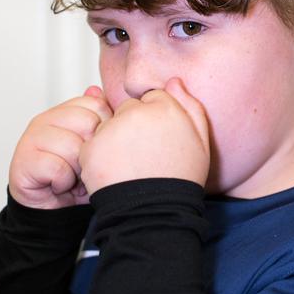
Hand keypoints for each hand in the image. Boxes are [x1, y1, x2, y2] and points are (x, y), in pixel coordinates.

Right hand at [8, 86, 112, 208]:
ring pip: (73, 146)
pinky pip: (57, 168)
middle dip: (92, 150)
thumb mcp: (98, 145)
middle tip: (84, 163)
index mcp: (67, 111)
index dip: (105, 128)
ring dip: (78, 169)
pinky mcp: (23, 160)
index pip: (97, 104)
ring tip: (72, 175)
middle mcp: (47, 119)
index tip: (99, 146)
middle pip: (87, 123)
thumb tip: (98, 90)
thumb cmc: (79, 175)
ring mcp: (32, 137)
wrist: (53, 206)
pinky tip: (58, 183)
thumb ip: (102, 118)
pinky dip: (63, 181)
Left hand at [78, 77, 209, 194]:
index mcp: (165, 107)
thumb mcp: (202, 141)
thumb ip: (191, 106)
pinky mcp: (92, 147)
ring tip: (130, 165)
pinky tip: (116, 171)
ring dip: (115, 139)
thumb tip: (174, 81)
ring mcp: (112, 129)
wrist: (155, 211)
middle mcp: (136, 112)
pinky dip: (99, 156)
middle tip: (144, 154)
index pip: (153, 98)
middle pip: (129, 109)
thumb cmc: (181, 178)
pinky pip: (92, 143)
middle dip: (133, 126)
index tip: (159, 140)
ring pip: (109, 125)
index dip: (156, 119)